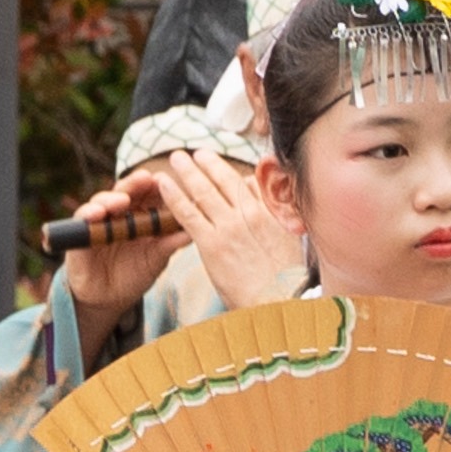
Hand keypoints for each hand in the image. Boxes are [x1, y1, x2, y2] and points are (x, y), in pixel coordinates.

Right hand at [59, 160, 183, 318]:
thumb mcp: (156, 258)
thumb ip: (170, 243)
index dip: (158, 186)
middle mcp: (118, 214)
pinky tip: (95, 214)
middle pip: (126, 191)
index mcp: (140, 215)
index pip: (149, 194)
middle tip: (146, 178)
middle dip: (135, 184)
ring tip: (122, 200)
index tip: (170, 180)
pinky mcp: (79, 235)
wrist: (109, 299)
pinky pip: (81, 221)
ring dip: (111, 199)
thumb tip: (195, 232)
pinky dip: (87, 214)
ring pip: (102, 202)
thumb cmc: (136, 272)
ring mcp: (97, 222)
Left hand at [166, 145, 310, 313]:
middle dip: (203, 164)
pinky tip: (163, 183)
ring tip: (175, 158)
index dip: (222, 168)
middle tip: (188, 153)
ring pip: (203, 192)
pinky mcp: (212, 244)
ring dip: (187, 172)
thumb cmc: (285, 277)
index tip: (209, 158)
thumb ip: (271, 211)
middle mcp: (247, 214)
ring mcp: (228, 228)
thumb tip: (255, 189)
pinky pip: (188, 214)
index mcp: (267, 213)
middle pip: (221, 181)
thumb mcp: (287, 238)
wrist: (280, 299)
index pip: (240, 182)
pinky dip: (174, 196)